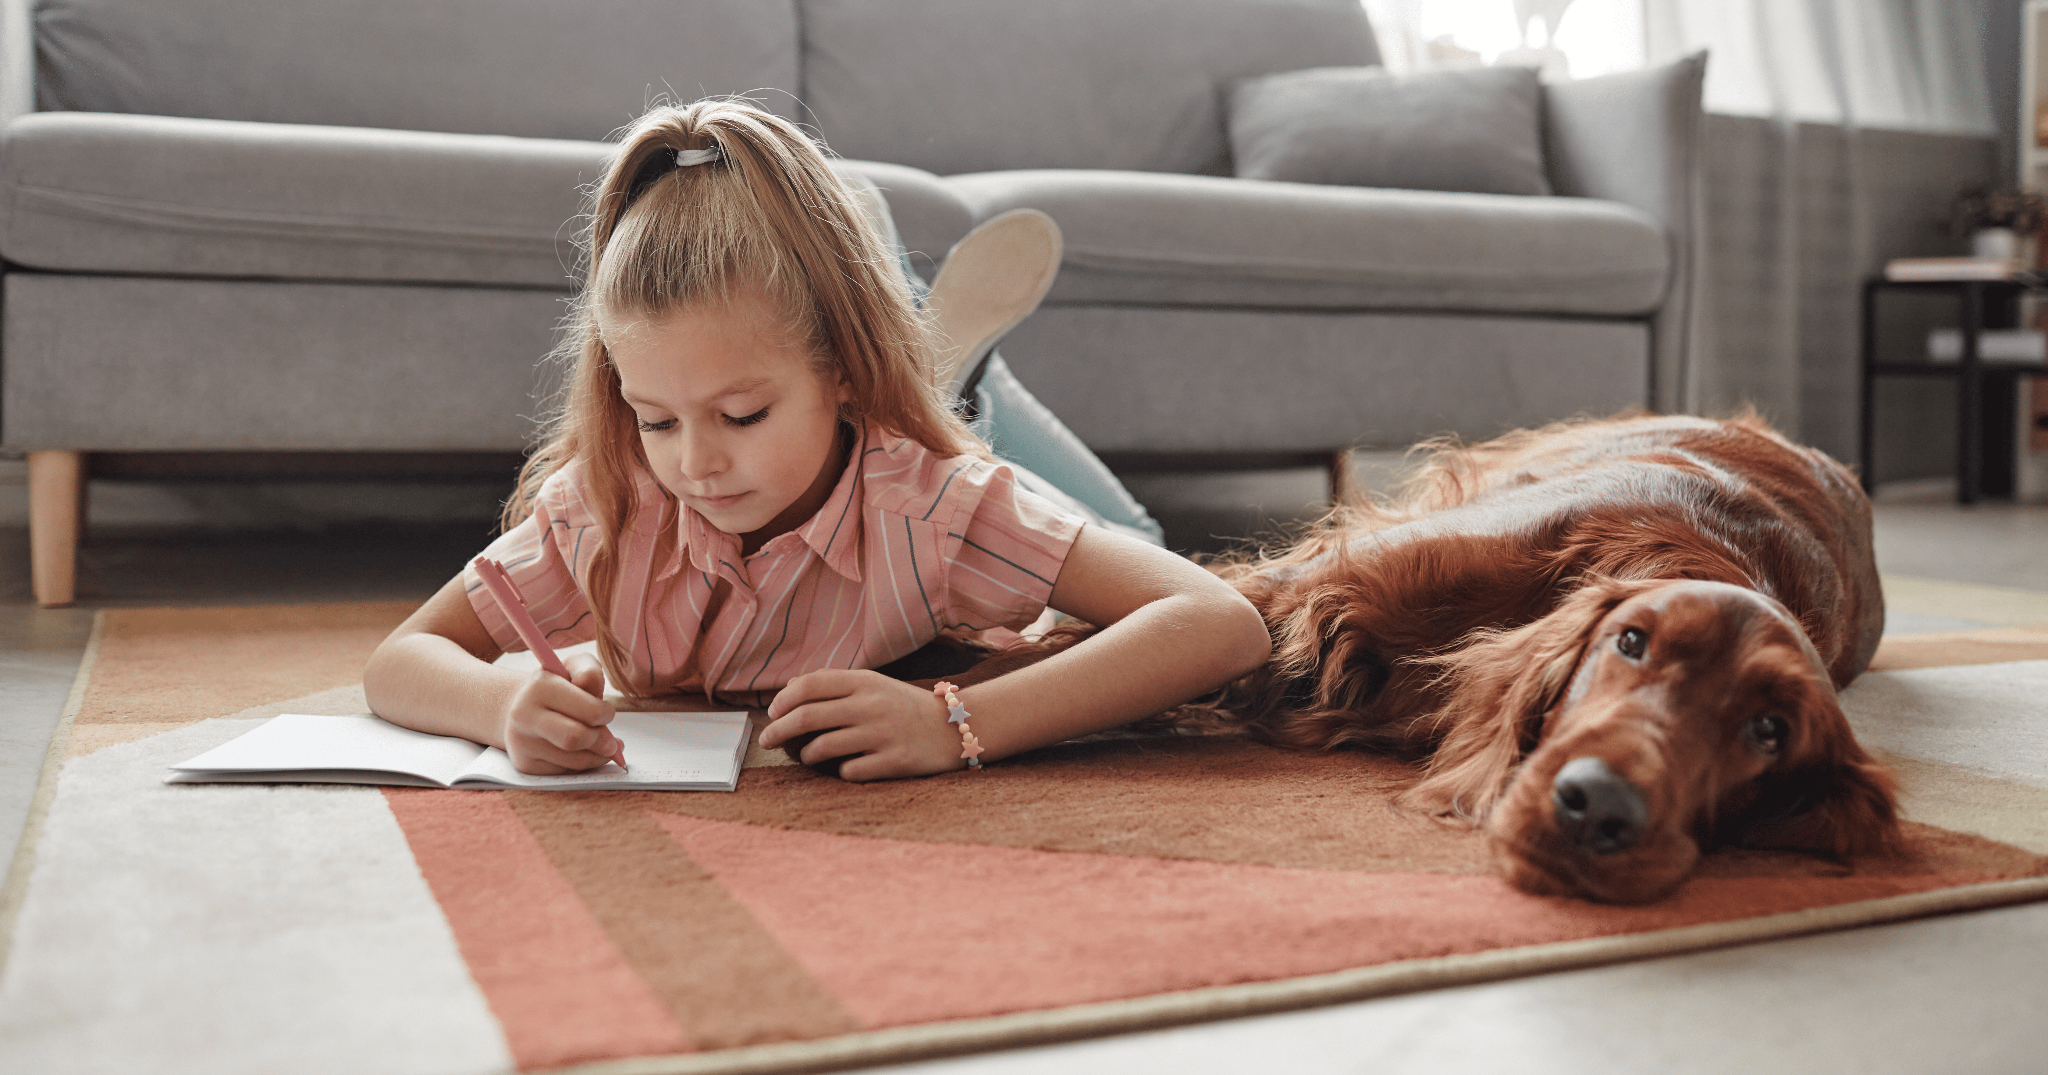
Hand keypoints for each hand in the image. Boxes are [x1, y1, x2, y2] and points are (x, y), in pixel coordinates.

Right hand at [497, 652, 621, 773]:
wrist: (522, 708)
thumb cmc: (558, 686)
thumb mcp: (573, 667)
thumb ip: (590, 672)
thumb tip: (597, 699)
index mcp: (540, 686)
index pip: (590, 711)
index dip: (606, 714)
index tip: (605, 712)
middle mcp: (525, 715)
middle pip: (577, 738)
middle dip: (603, 740)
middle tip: (610, 739)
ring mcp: (522, 743)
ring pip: (575, 760)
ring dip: (598, 755)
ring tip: (600, 744)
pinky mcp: (525, 764)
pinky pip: (567, 772)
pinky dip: (582, 764)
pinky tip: (581, 752)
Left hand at [760, 670, 964, 780]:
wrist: (955, 728)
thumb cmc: (905, 707)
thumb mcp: (874, 685)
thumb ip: (836, 685)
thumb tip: (789, 691)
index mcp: (865, 681)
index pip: (809, 685)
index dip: (783, 700)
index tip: (773, 713)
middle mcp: (871, 705)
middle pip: (806, 717)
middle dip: (777, 731)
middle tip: (767, 741)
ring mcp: (882, 734)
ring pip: (821, 747)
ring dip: (805, 755)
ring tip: (807, 756)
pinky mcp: (893, 762)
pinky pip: (848, 772)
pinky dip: (840, 771)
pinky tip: (845, 767)